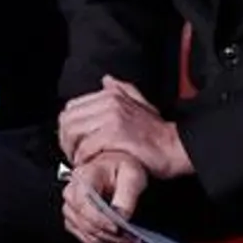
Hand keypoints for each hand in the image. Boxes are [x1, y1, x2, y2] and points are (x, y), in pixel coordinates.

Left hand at [58, 76, 191, 178]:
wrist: (176, 146)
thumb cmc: (158, 131)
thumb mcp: (141, 103)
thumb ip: (123, 90)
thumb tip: (106, 80)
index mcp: (111, 95)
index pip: (71, 108)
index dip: (67, 127)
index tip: (73, 142)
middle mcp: (108, 102)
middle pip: (68, 120)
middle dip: (65, 140)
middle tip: (73, 154)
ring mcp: (111, 118)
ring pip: (73, 133)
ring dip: (72, 150)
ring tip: (80, 160)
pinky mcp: (115, 135)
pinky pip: (86, 147)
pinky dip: (84, 158)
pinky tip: (91, 163)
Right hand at [61, 150, 148, 242]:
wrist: (114, 167)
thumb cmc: (122, 168)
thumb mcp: (132, 176)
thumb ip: (126, 196)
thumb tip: (121, 218)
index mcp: (84, 176)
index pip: (85, 203)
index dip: (101, 220)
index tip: (119, 229)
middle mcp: (72, 191)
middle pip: (84, 221)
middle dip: (108, 234)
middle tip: (130, 238)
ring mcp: (70, 206)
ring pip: (84, 231)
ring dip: (106, 240)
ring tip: (126, 241)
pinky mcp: (73, 218)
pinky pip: (83, 237)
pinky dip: (100, 242)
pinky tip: (115, 241)